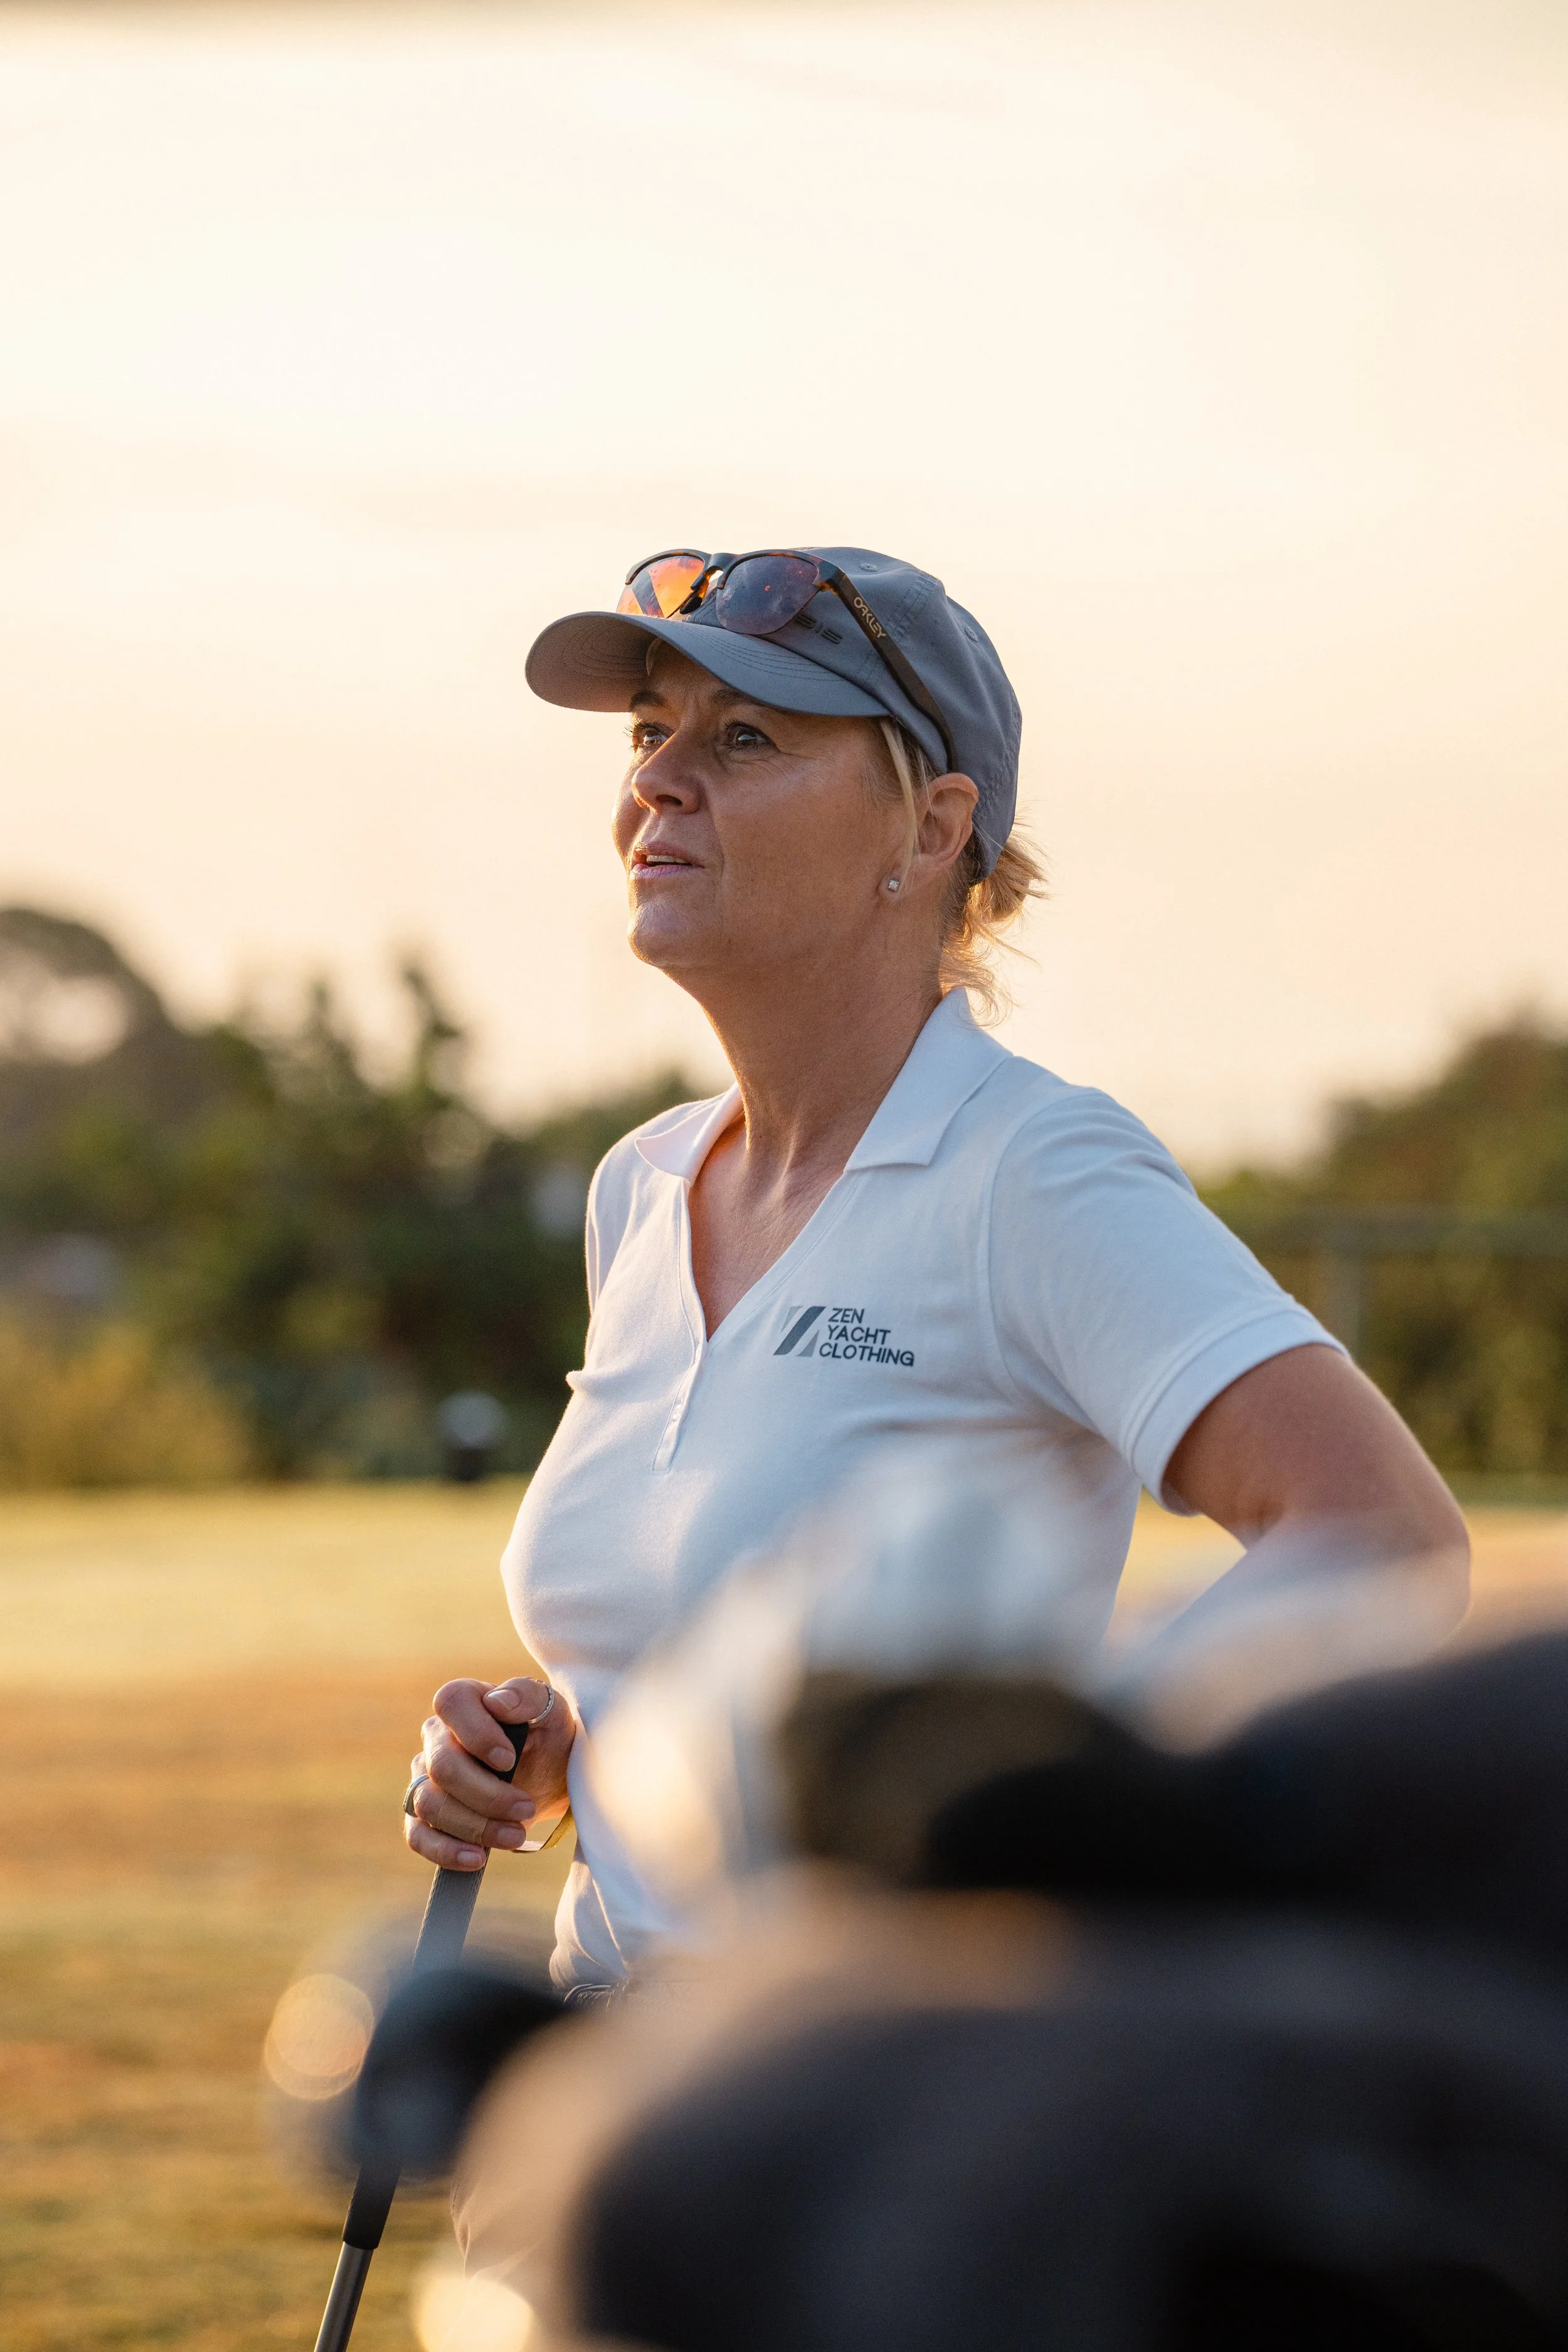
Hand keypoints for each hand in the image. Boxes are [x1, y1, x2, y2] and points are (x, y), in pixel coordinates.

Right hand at [404, 1674, 575, 1872]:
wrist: (550, 1778)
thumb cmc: (547, 1737)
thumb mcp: (551, 1711)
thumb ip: (528, 1696)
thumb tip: (498, 1702)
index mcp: (464, 1702)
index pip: (450, 1703)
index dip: (476, 1733)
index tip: (509, 1759)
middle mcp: (436, 1737)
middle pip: (442, 1766)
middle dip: (487, 1794)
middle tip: (526, 1808)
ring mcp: (425, 1777)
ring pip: (430, 1803)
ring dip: (475, 1825)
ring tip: (516, 1835)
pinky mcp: (425, 1815)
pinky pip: (418, 1835)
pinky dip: (445, 1851)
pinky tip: (477, 1858)